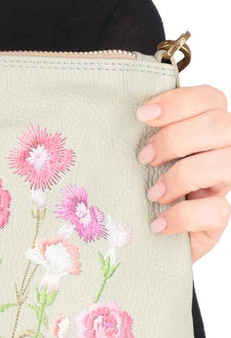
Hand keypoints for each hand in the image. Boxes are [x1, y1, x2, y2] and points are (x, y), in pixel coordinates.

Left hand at [136, 83, 230, 262]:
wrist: (143, 238)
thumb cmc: (140, 189)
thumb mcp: (141, 157)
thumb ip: (143, 134)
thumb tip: (116, 114)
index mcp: (205, 130)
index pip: (210, 99)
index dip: (179, 102)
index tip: (142, 115)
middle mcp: (222, 152)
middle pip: (221, 125)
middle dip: (176, 139)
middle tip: (144, 158)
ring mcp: (223, 185)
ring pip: (225, 164)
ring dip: (182, 176)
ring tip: (152, 194)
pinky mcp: (219, 218)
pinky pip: (218, 210)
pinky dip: (182, 216)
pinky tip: (158, 223)